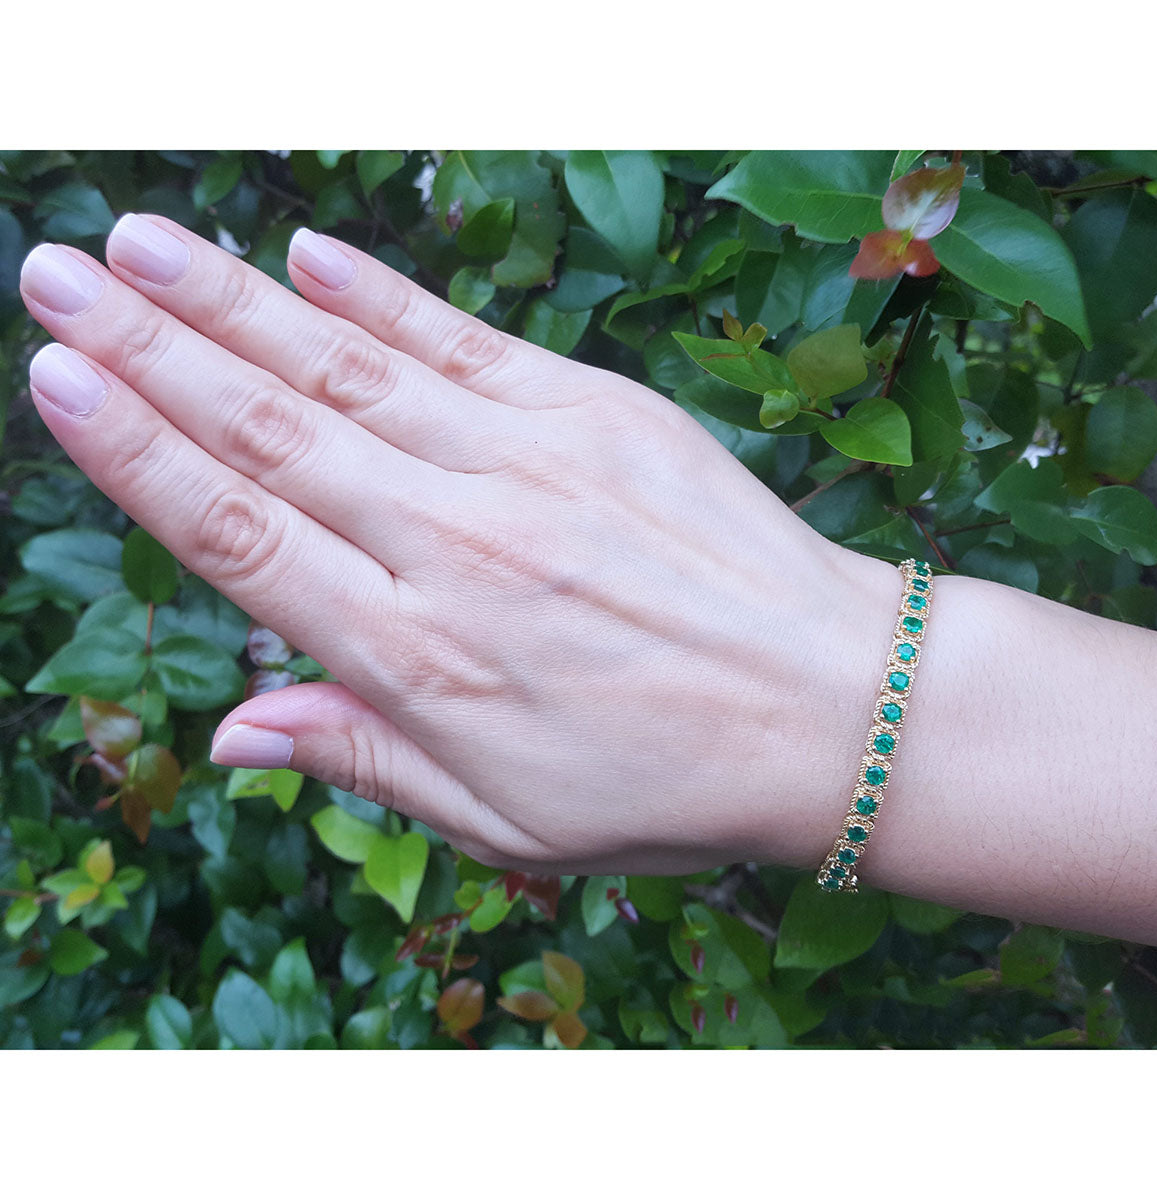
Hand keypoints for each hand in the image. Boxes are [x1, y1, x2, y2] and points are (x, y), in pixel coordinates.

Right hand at [20, 215, 887, 875]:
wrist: (832, 707)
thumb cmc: (667, 781)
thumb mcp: (503, 819)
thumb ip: (362, 759)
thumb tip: (233, 732)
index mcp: (418, 659)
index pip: (242, 537)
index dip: (139, 457)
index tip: (60, 382)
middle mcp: (456, 545)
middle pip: (271, 431)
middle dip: (148, 348)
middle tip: (52, 274)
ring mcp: (530, 466)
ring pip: (351, 369)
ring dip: (234, 301)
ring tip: (138, 244)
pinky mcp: (598, 415)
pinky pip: (466, 343)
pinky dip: (382, 295)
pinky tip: (307, 253)